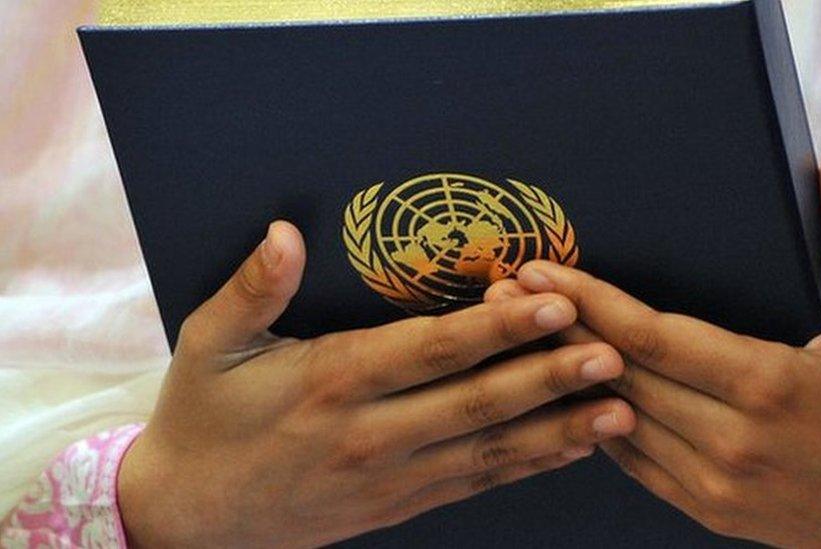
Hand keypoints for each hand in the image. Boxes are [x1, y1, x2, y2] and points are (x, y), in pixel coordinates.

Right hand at [118, 221, 635, 547]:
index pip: (429, 350)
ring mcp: (391, 476)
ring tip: (618, 411)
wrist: (191, 516)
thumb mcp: (208, 344)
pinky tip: (571, 447)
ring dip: (557, 428)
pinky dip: (526, 465)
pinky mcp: (400, 503)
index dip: (495, 327)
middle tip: (611, 354)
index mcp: (333, 382)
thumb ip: (253, 289)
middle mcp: (371, 432)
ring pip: (488, 451)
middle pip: (476, 402)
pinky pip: (474, 483)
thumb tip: (284, 233)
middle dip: (549, 376)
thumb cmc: (202, 417)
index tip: (552, 302)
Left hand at [487, 155, 820, 547]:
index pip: (651, 336)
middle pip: (617, 373)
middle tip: (500, 290)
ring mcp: (711, 482)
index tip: (541, 270)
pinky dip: (593, 422)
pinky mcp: (704, 508)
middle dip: (554, 327)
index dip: (589, 301)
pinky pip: (630, 461)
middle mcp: (728, 438)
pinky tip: (561, 390)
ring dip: (559, 375)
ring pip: (612, 420)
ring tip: (512, 334)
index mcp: (767, 385)